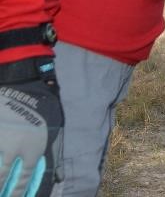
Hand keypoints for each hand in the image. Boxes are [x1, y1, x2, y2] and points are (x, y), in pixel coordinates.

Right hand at [0, 57, 62, 196]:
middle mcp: (15, 147)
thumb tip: (56, 175)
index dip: (17, 192)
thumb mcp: (54, 127)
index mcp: (33, 147)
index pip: (23, 179)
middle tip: (2, 194)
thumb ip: (52, 151)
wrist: (22, 82)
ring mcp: (1, 139)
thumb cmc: (42, 103)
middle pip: (2, 175)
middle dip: (1, 188)